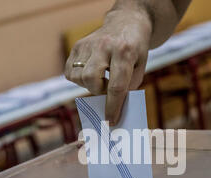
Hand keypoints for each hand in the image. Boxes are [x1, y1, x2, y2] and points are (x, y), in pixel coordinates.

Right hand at [65, 10, 151, 124]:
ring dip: (89, 85)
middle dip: (98, 91)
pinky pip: (70, 71)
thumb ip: (128, 87)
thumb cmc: (135, 50)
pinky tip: (91, 73)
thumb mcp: (139, 68)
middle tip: (106, 89)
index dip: (113, 107)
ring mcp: (88, 44)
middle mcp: (104, 46)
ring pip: (79, 76)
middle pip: (91, 80)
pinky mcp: (78, 45)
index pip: (116, 86)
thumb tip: (112, 108)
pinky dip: (79, 78)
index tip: (111, 121)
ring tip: (100, 78)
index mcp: (125, 51)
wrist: (127, 22)